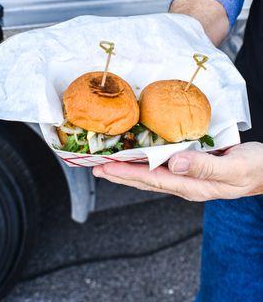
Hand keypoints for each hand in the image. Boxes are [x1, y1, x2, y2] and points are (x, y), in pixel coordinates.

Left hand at [93, 143, 262, 200]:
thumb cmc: (254, 168)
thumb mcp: (232, 166)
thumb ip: (203, 166)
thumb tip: (174, 163)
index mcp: (193, 186)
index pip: (152, 179)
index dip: (127, 173)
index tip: (105, 168)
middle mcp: (186, 184)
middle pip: (146, 180)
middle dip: (120, 174)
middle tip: (96, 168)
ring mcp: (187, 177)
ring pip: (151, 174)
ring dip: (129, 169)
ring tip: (109, 165)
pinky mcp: (191, 168)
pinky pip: (162, 167)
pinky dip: (145, 162)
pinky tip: (139, 158)